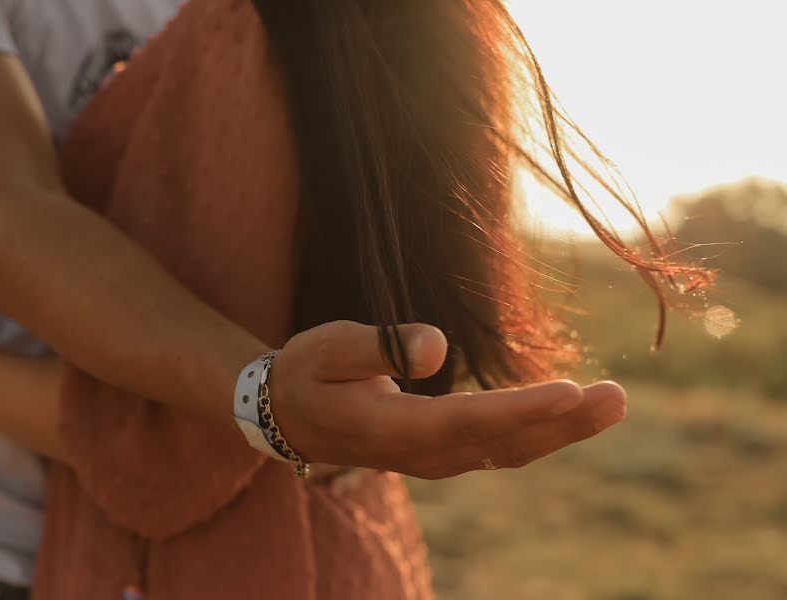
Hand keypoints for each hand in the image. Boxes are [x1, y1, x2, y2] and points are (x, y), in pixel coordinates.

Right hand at [270, 320, 625, 478]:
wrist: (290, 416)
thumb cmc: (308, 373)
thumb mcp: (327, 348)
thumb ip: (378, 347)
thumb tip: (437, 349)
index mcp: (393, 428)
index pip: (466, 421)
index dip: (520, 410)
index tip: (571, 393)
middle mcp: (425, 453)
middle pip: (504, 445)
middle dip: (564, 424)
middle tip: (617, 397)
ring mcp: (438, 458)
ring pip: (511, 451)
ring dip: (564, 430)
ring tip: (612, 402)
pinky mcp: (447, 450)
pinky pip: (503, 446)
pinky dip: (543, 430)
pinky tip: (574, 413)